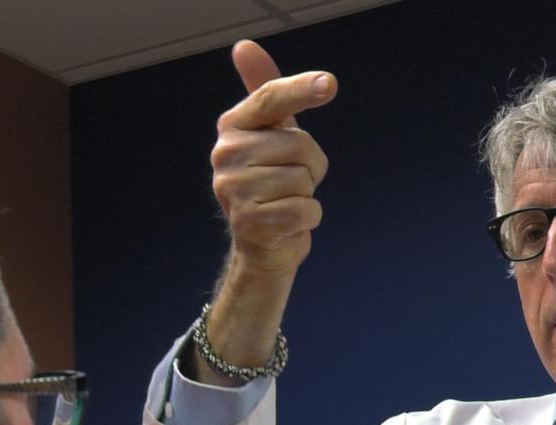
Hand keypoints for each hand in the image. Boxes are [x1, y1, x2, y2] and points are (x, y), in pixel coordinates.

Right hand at [184, 41, 337, 384]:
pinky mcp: (250, 224)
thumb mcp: (272, 135)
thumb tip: (244, 47)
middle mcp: (225, 156)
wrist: (263, 247)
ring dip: (308, 195)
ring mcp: (234, 191)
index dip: (301, 90)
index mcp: (232, 127)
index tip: (330, 85)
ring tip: (287, 203)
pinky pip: (305, 209)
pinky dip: (308, 218)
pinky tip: (289, 224)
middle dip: (310, 166)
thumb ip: (266, 92)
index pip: (271, 99)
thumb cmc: (272, 184)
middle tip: (291, 183)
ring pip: (304, 179)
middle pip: (300, 145)